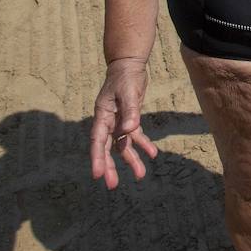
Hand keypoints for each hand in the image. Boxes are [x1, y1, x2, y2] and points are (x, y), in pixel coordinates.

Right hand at [90, 57, 158, 188]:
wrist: (129, 65)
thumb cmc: (125, 77)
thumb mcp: (128, 92)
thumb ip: (130, 111)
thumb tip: (128, 131)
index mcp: (102, 116)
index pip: (98, 141)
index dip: (97, 159)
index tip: (97, 175)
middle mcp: (108, 122)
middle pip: (107, 148)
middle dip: (110, 167)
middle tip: (112, 185)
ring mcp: (118, 121)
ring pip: (122, 145)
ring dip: (131, 159)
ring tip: (141, 175)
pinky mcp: (129, 119)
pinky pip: (134, 136)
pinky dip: (143, 145)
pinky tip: (152, 154)